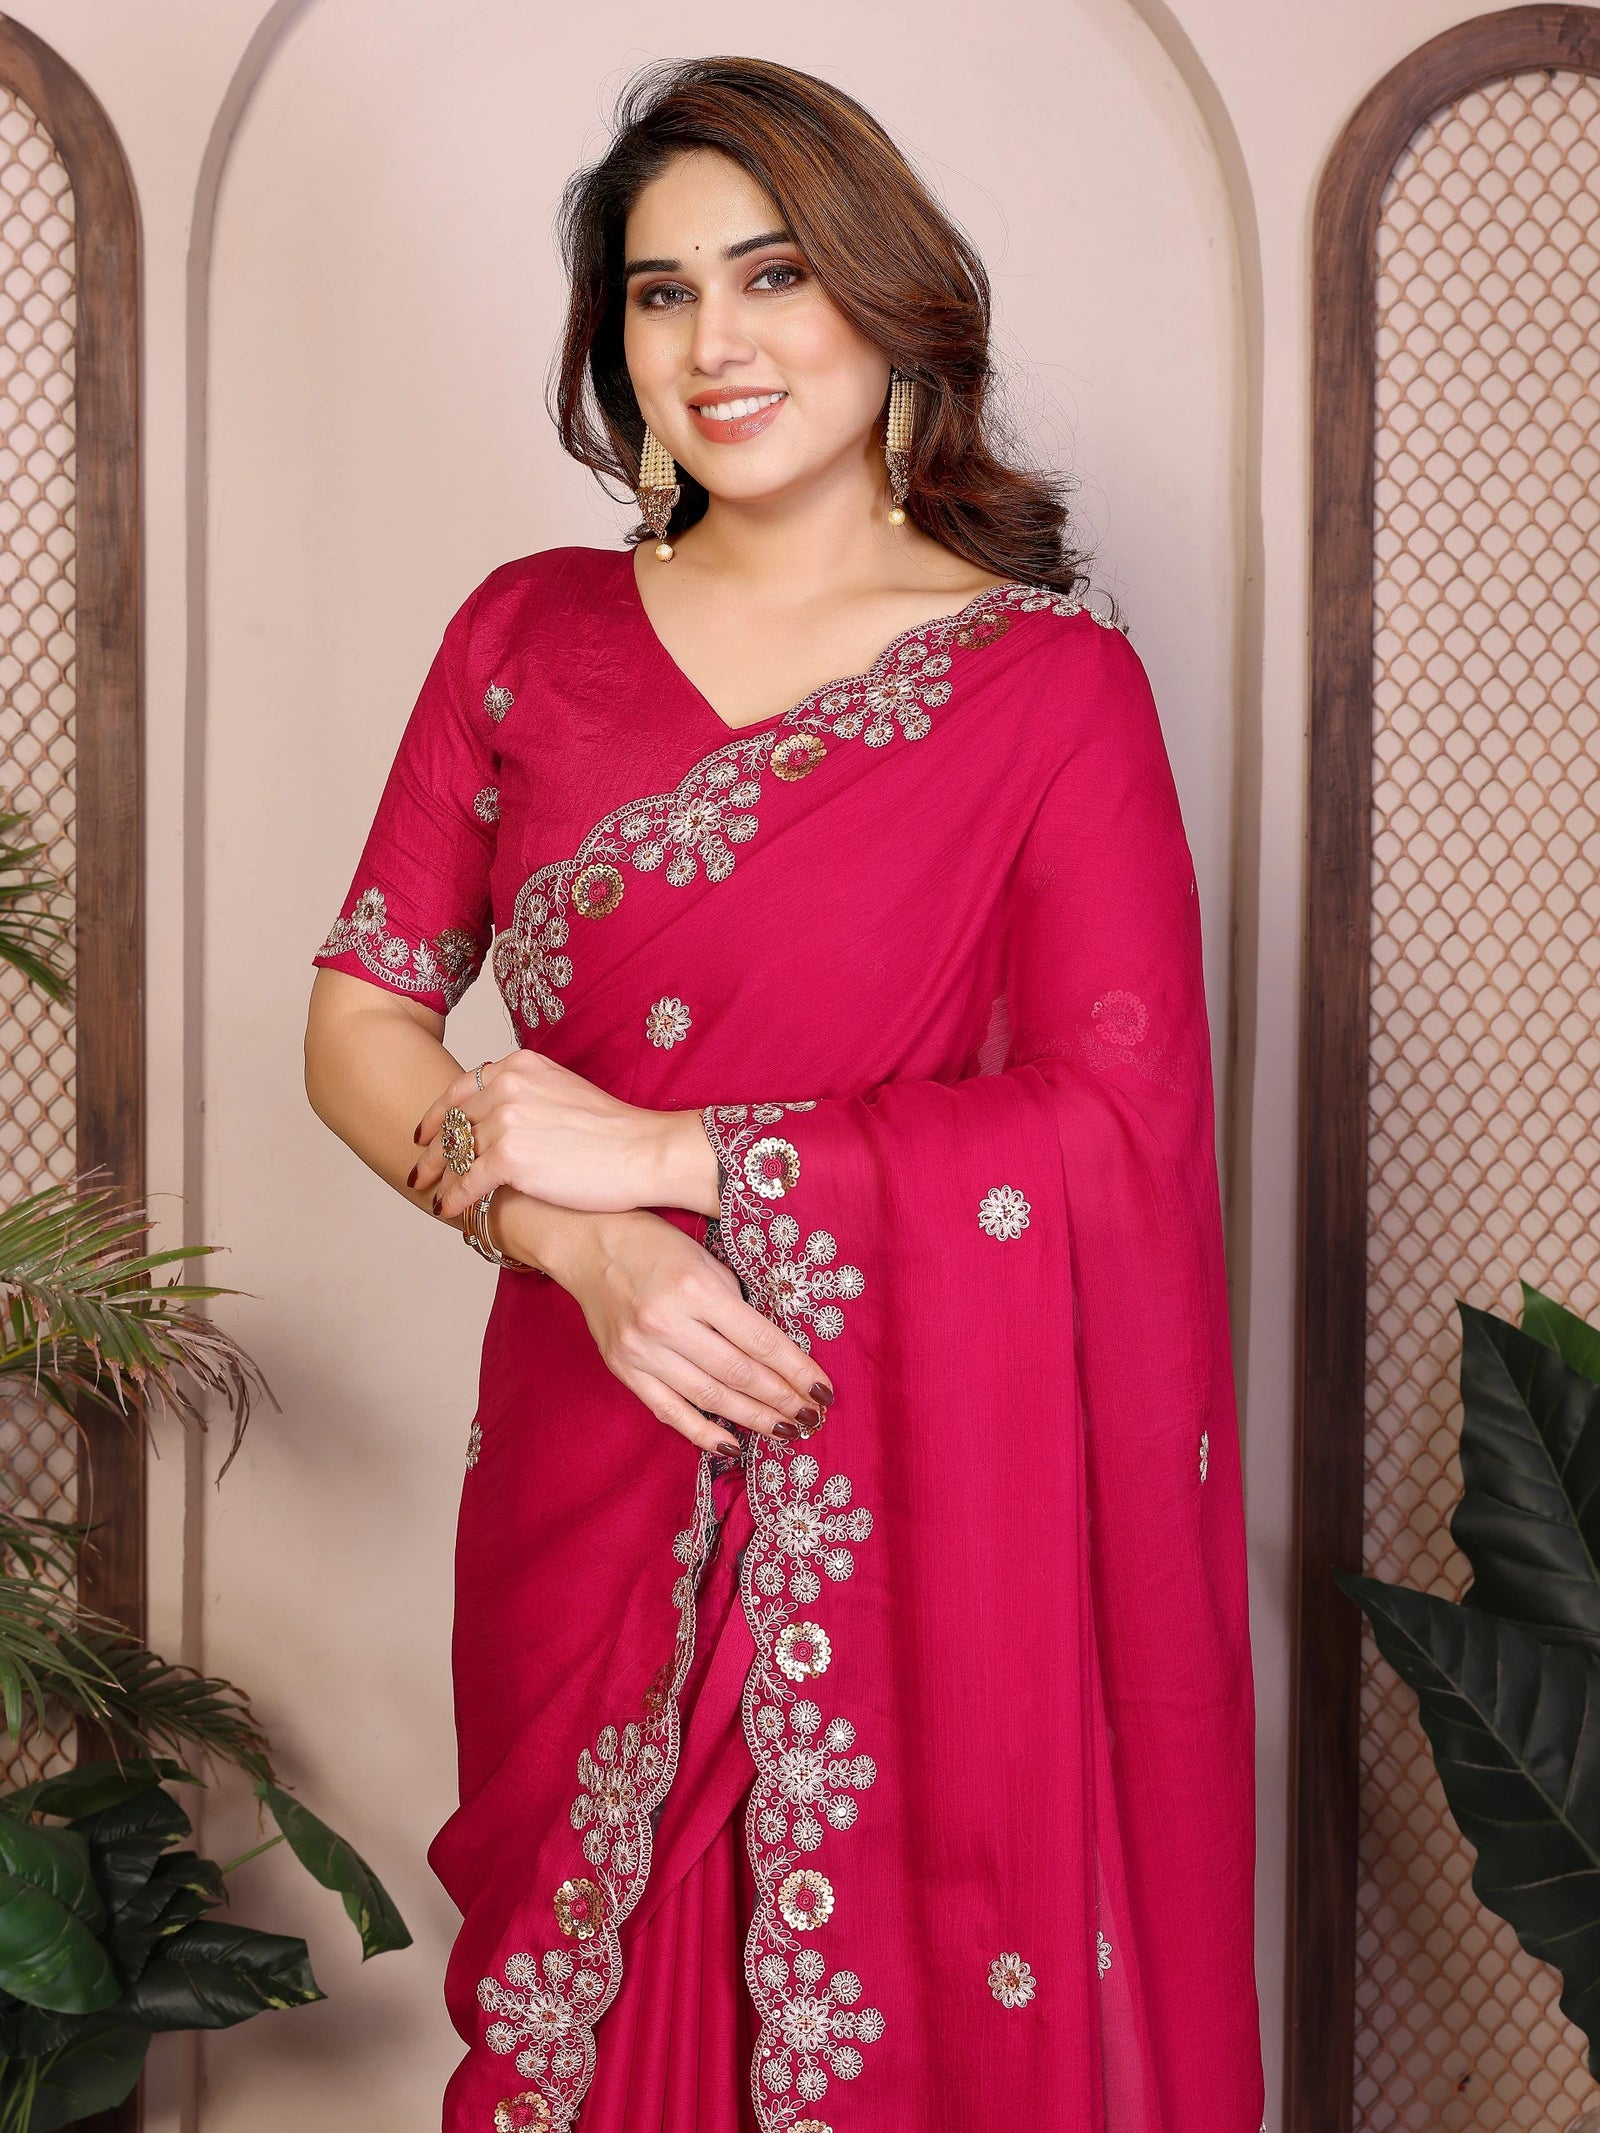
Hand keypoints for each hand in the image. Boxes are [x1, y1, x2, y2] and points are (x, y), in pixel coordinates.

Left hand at [410, 1051, 716, 1221]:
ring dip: (440, 1175)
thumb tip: (498, 1115)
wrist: (645, 1151)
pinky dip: (454, 1197)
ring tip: (430, 1191)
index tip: (425, 1133)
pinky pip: (467, 1180)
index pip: (462, 1089)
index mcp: (519, 1065)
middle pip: (454, 1121)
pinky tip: (447, 1209)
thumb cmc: (614, 1130)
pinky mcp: (510, 1157)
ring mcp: (507, 1120)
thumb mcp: (563, 1090)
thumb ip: (527, 1094)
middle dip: (433, 1149)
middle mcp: (507, 1085)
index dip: (438, 1114)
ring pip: (456, 1152)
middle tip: (419, 1169)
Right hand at [536, 1207, 834, 1457]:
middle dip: (782, 1400)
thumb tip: (772, 1351)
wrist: (587, 1243)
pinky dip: (702, 1433)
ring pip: (709, 1399)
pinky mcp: (624, 1370)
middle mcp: (667, 1323)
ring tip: (787, 1431)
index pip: (759, 1341)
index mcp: (695, 1288)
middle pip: (738, 1375)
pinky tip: (733, 1444)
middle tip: (812, 1418)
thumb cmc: (654, 1243)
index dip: (796, 1370)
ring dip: (754, 1419)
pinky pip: (669, 1411)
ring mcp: (642, 1352)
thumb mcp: (705, 1259)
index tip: (823, 1390)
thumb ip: (735, 1304)